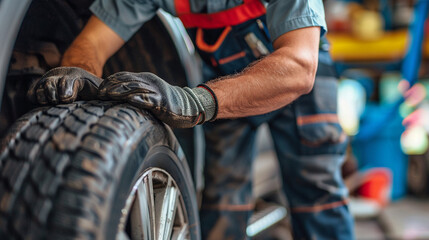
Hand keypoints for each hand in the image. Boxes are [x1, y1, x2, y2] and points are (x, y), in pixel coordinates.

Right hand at [28, 67, 102, 103]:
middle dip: (55, 96)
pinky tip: (46, 104)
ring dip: (45, 98)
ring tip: (54, 103)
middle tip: (61, 102)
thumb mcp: (102, 88)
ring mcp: (48, 81)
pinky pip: (31, 94)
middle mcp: (59, 75)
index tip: (68, 99)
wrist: (80, 80)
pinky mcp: (39, 88)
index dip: (67, 90)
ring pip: (39, 89)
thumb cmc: (93, 88)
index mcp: (76, 74)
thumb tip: (121, 97)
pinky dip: (36, 100)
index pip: (68, 80)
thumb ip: (109, 92)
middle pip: (50, 84)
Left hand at [99, 72, 216, 127]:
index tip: (99, 89)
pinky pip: (147, 99)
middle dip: (110, 86)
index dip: (110, 81)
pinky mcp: (162, 102)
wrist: (190, 106)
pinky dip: (136, 99)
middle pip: (126, 80)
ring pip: (134, 88)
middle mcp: (149, 82)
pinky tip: (126, 101)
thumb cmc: (170, 103)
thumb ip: (138, 93)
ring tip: (107, 96)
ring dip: (119, 91)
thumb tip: (120, 99)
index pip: (124, 76)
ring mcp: (156, 91)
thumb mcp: (151, 94)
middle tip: (99, 94)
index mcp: (146, 79)